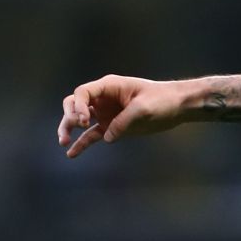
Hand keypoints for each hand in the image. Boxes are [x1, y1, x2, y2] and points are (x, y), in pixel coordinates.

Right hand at [57, 76, 187, 157]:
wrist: (177, 106)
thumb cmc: (162, 100)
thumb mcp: (143, 108)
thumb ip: (123, 121)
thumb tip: (107, 137)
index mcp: (109, 86)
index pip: (83, 93)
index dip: (78, 106)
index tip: (85, 120)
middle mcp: (103, 99)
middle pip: (74, 104)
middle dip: (70, 115)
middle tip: (80, 126)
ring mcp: (106, 113)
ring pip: (79, 120)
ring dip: (68, 129)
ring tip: (63, 142)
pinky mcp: (112, 127)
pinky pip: (92, 135)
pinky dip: (82, 143)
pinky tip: (71, 154)